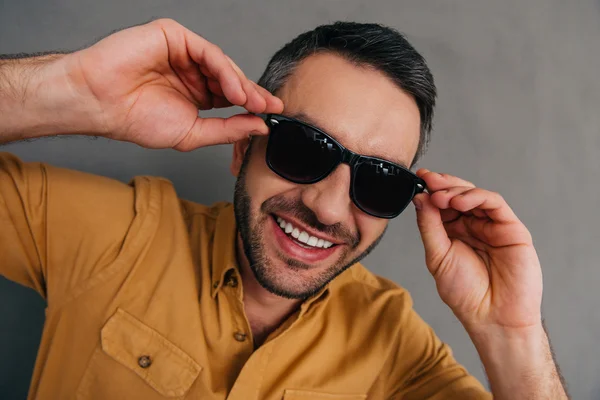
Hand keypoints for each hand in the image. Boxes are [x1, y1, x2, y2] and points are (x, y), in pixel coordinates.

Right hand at [61, 18, 282, 149]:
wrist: (102, 103)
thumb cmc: (137, 119)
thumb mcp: (192, 132)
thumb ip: (226, 129)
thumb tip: (258, 127)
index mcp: (195, 93)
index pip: (230, 95)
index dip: (251, 105)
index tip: (271, 115)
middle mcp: (192, 71)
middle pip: (231, 79)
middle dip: (252, 94)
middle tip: (269, 108)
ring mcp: (183, 52)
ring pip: (222, 64)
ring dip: (241, 84)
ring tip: (252, 103)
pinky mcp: (174, 36)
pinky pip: (207, 52)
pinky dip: (224, 70)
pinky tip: (234, 89)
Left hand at [412, 170, 542, 332]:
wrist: (493, 317)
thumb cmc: (465, 293)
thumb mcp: (437, 256)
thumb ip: (429, 226)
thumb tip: (419, 198)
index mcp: (453, 232)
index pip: (442, 204)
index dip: (431, 190)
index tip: (417, 179)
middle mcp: (473, 226)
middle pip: (458, 194)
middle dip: (442, 185)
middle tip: (428, 180)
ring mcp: (492, 225)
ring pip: (475, 195)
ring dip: (456, 190)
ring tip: (441, 196)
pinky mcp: (511, 228)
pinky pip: (494, 203)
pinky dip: (476, 197)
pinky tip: (459, 202)